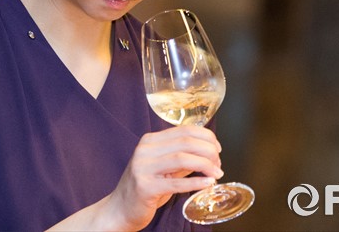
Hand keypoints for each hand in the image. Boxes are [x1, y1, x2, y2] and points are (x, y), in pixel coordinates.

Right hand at [107, 125, 223, 230]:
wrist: (120, 209)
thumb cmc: (145, 187)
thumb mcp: (164, 168)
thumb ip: (184, 158)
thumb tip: (210, 152)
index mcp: (150, 141)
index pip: (184, 130)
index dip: (206, 137)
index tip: (217, 148)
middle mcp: (145, 150)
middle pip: (186, 142)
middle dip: (208, 151)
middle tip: (218, 164)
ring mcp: (143, 167)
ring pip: (182, 158)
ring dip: (205, 165)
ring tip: (217, 173)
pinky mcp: (145, 187)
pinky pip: (176, 183)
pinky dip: (196, 182)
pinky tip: (208, 183)